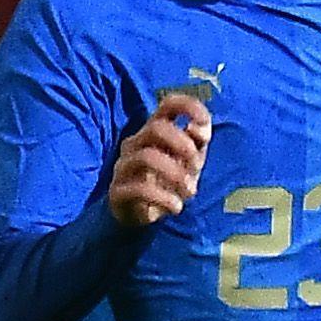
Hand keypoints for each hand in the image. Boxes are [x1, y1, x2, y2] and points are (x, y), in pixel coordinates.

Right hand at [109, 94, 210, 227]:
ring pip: (147, 157)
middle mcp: (136, 143)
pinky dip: (164, 198)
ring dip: (176, 174)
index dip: (188, 107)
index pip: (168, 105)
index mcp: (155, 131)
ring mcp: (124, 166)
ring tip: (190, 191)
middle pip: (156, 128)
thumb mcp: (190, 162)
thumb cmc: (167, 182)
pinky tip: (176, 207)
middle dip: (182, 145)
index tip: (203, 124)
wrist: (139, 215)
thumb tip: (199, 129)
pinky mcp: (117, 191)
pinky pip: (139, 189)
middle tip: (196, 167)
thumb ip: (198, 143)